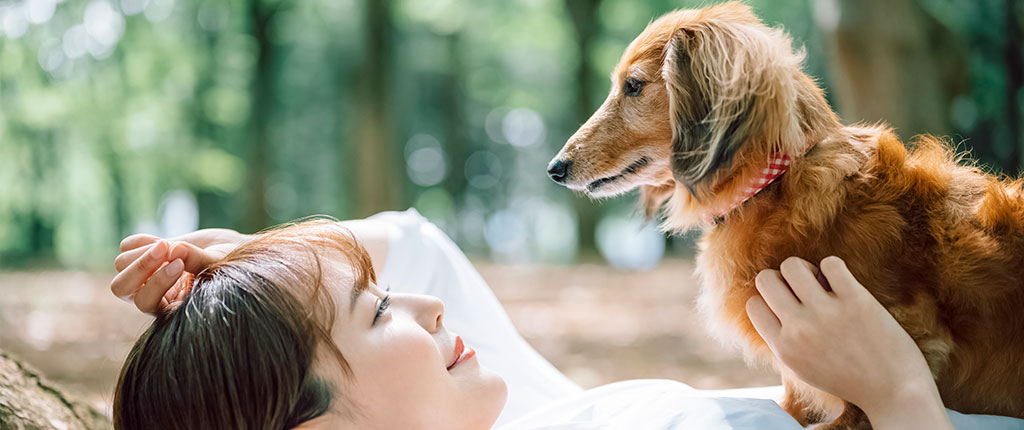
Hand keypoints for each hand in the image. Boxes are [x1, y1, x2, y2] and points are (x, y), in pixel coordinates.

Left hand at [111, 229, 249, 314]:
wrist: (229, 252)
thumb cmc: (228, 266)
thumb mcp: (218, 266)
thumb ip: (198, 261)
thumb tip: (174, 249)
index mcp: (169, 309)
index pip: (145, 302)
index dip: (157, 282)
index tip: (181, 264)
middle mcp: (152, 296)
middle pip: (120, 288)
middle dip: (141, 266)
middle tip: (166, 248)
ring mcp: (144, 275)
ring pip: (121, 264)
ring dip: (145, 251)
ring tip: (169, 245)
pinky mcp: (143, 255)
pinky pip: (127, 246)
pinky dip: (142, 240)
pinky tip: (165, 241)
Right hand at [745, 256, 951, 429]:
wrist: (894, 391)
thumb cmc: (849, 379)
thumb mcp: (803, 367)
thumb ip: (783, 340)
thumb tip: (770, 306)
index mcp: (784, 347)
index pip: (753, 305)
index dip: (769, 300)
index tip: (788, 305)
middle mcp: (799, 329)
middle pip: (766, 279)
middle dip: (781, 280)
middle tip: (803, 291)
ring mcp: (826, 313)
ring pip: (793, 265)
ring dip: (805, 269)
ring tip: (822, 283)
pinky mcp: (855, 300)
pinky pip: (830, 263)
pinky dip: (834, 267)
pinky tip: (843, 283)